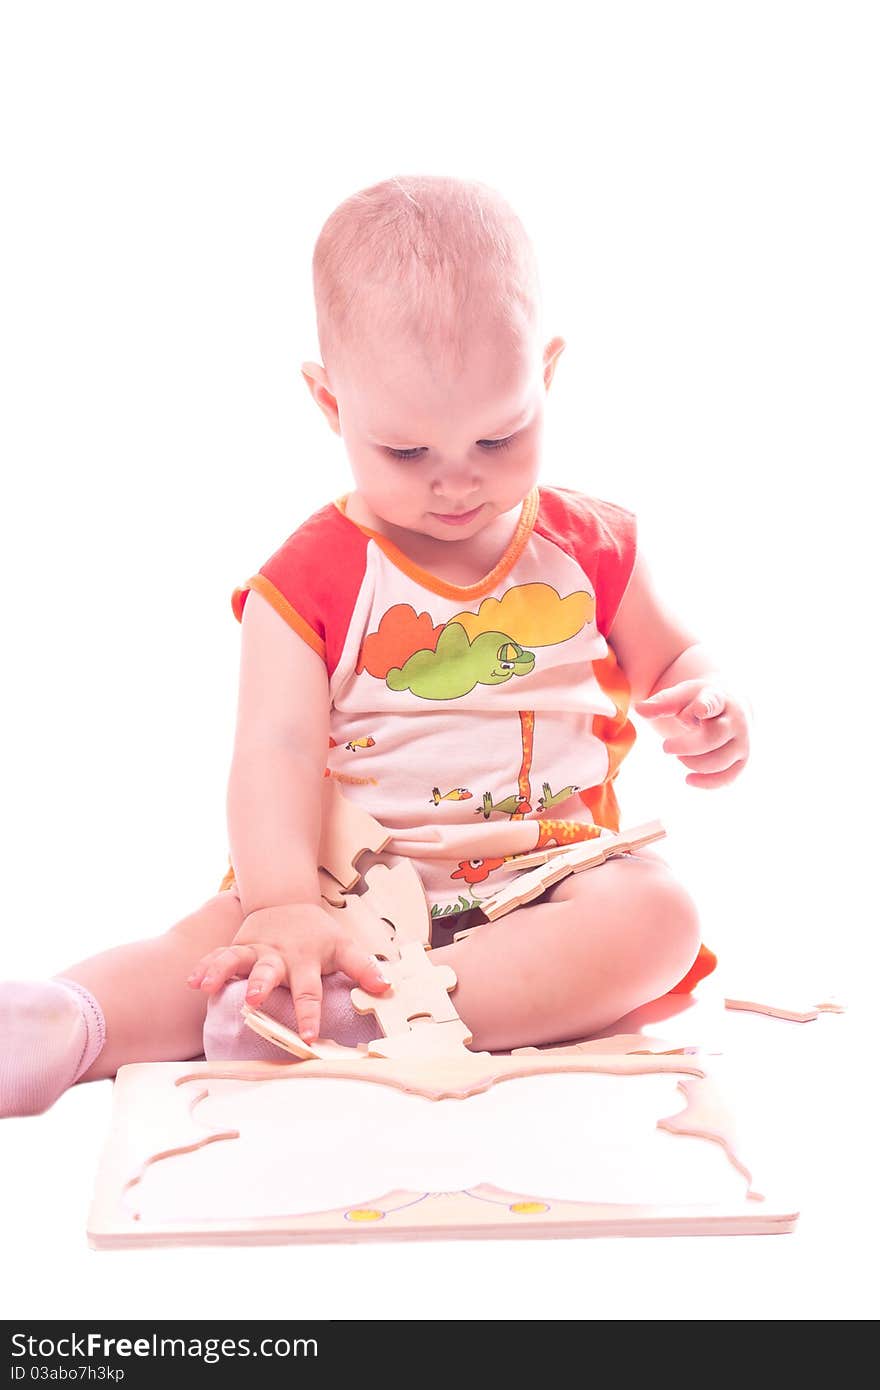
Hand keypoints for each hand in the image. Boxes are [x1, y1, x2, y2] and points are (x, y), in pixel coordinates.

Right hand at [186, 902, 391, 1042]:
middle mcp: (278, 955)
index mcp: (306, 959)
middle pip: (269, 970)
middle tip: (254, 999)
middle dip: (262, 984)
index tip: (308, 1036)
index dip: (309, 1013)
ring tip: (205, 986)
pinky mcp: (236, 946)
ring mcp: (254, 950)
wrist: (285, 901)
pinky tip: (191, 981)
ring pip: (236, 959)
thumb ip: (363, 968)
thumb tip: (386, 988)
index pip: (310, 990)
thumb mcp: (344, 946)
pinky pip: (217, 956)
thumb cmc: (317, 934)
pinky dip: (204, 967)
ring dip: (222, 972)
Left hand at [633, 679, 751, 787]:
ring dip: (693, 763)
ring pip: (720, 760)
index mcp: (717, 698)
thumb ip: (660, 703)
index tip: (698, 711)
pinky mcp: (742, 759)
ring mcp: (742, 740)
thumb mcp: (680, 696)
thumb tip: (639, 709)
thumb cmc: (698, 700)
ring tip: (679, 757)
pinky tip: (689, 779)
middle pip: (713, 737)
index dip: (705, 707)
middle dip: (686, 746)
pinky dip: (708, 783)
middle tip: (665, 747)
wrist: (729, 706)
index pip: (712, 702)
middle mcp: (735, 719)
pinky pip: (729, 777)